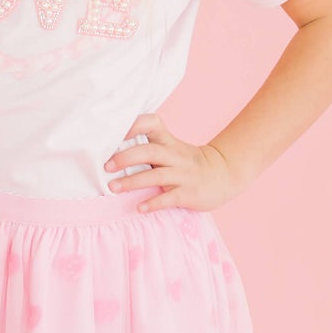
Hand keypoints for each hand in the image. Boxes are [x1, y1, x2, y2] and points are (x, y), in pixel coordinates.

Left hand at [103, 112, 243, 211]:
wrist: (225, 174)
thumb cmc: (187, 162)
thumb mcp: (171, 148)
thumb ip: (148, 147)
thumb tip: (111, 152)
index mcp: (169, 142)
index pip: (153, 124)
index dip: (134, 125)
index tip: (115, 133)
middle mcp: (175, 156)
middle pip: (150, 151)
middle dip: (126, 158)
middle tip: (106, 166)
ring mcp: (184, 174)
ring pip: (156, 176)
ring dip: (132, 182)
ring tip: (113, 188)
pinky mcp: (189, 193)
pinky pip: (170, 198)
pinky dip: (153, 203)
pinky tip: (139, 208)